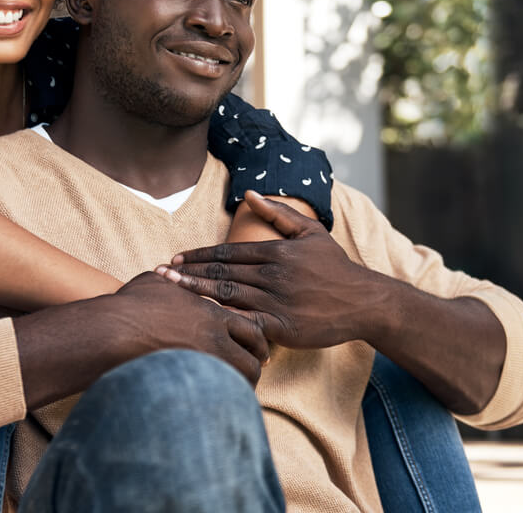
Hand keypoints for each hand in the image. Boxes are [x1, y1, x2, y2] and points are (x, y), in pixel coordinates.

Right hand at [107, 272, 270, 384]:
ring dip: (240, 387)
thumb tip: (168, 272)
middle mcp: (214, 339)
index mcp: (212, 314)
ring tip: (237, 393)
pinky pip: (218, 396)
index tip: (259, 350)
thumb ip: (173, 281)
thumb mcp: (157, 282)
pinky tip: (215, 402)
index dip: (259, 342)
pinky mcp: (190, 383)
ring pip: (239, 382)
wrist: (112, 330)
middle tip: (252, 374)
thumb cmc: (131, 304)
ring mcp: (203, 363)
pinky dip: (222, 399)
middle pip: (252, 360)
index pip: (253, 330)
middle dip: (255, 369)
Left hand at [157, 191, 386, 348]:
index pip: (227, 253)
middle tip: (158, 274)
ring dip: (196, 294)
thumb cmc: (334, 266)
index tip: (174, 257)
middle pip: (221, 273)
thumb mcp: (311, 232)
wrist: (364, 301)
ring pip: (228, 296)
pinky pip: (247, 324)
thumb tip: (248, 193)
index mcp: (277, 251)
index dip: (197, 255)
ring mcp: (278, 301)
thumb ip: (278, 212)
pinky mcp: (284, 327)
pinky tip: (201, 323)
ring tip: (170, 293)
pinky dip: (223, 322)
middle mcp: (274, 275)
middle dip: (187, 273)